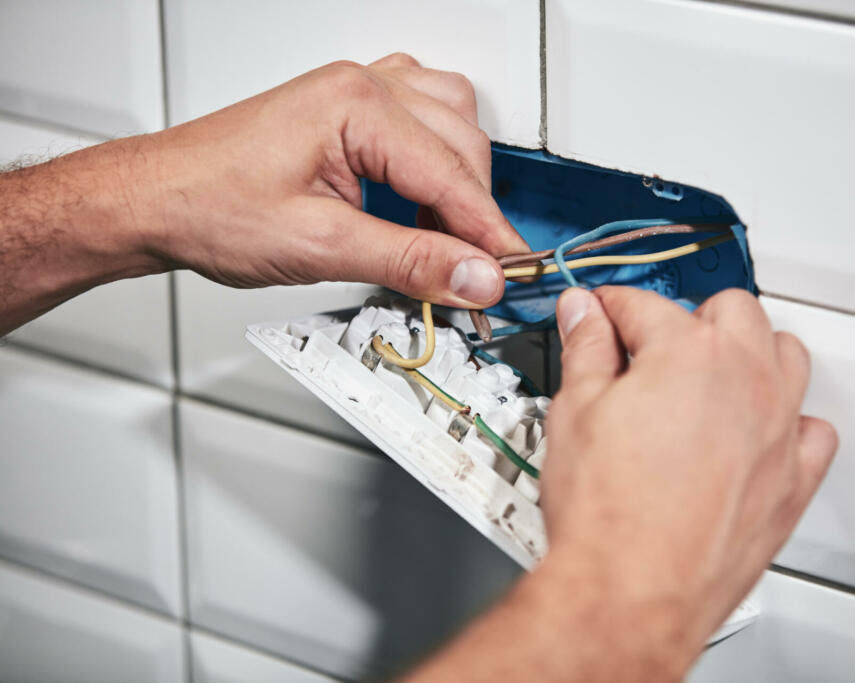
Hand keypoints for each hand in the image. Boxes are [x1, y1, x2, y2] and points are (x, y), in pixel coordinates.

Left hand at [125, 53, 526, 305]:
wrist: (156, 201)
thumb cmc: (211, 207)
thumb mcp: (322, 246)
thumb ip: (411, 261)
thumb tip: (476, 276)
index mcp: (357, 105)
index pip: (453, 176)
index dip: (489, 235)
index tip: (512, 276)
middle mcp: (362, 86)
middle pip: (463, 146)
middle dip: (477, 214)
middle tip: (481, 274)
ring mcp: (356, 93)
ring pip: (452, 124)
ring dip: (462, 182)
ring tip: (451, 239)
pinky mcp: (347, 111)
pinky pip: (421, 119)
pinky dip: (436, 163)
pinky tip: (425, 201)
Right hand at [539, 286, 836, 676]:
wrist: (632, 592)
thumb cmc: (607, 515)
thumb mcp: (574, 412)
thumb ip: (585, 349)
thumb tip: (584, 316)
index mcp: (688, 352)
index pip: (643, 305)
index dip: (610, 308)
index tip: (599, 316)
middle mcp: (746, 380)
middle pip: (731, 310)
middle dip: (689, 317)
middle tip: (652, 344)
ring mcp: (778, 429)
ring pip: (787, 354)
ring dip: (751, 352)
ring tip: (713, 373)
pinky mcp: (794, 479)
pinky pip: (815, 429)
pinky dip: (791, 421)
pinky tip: (759, 431)